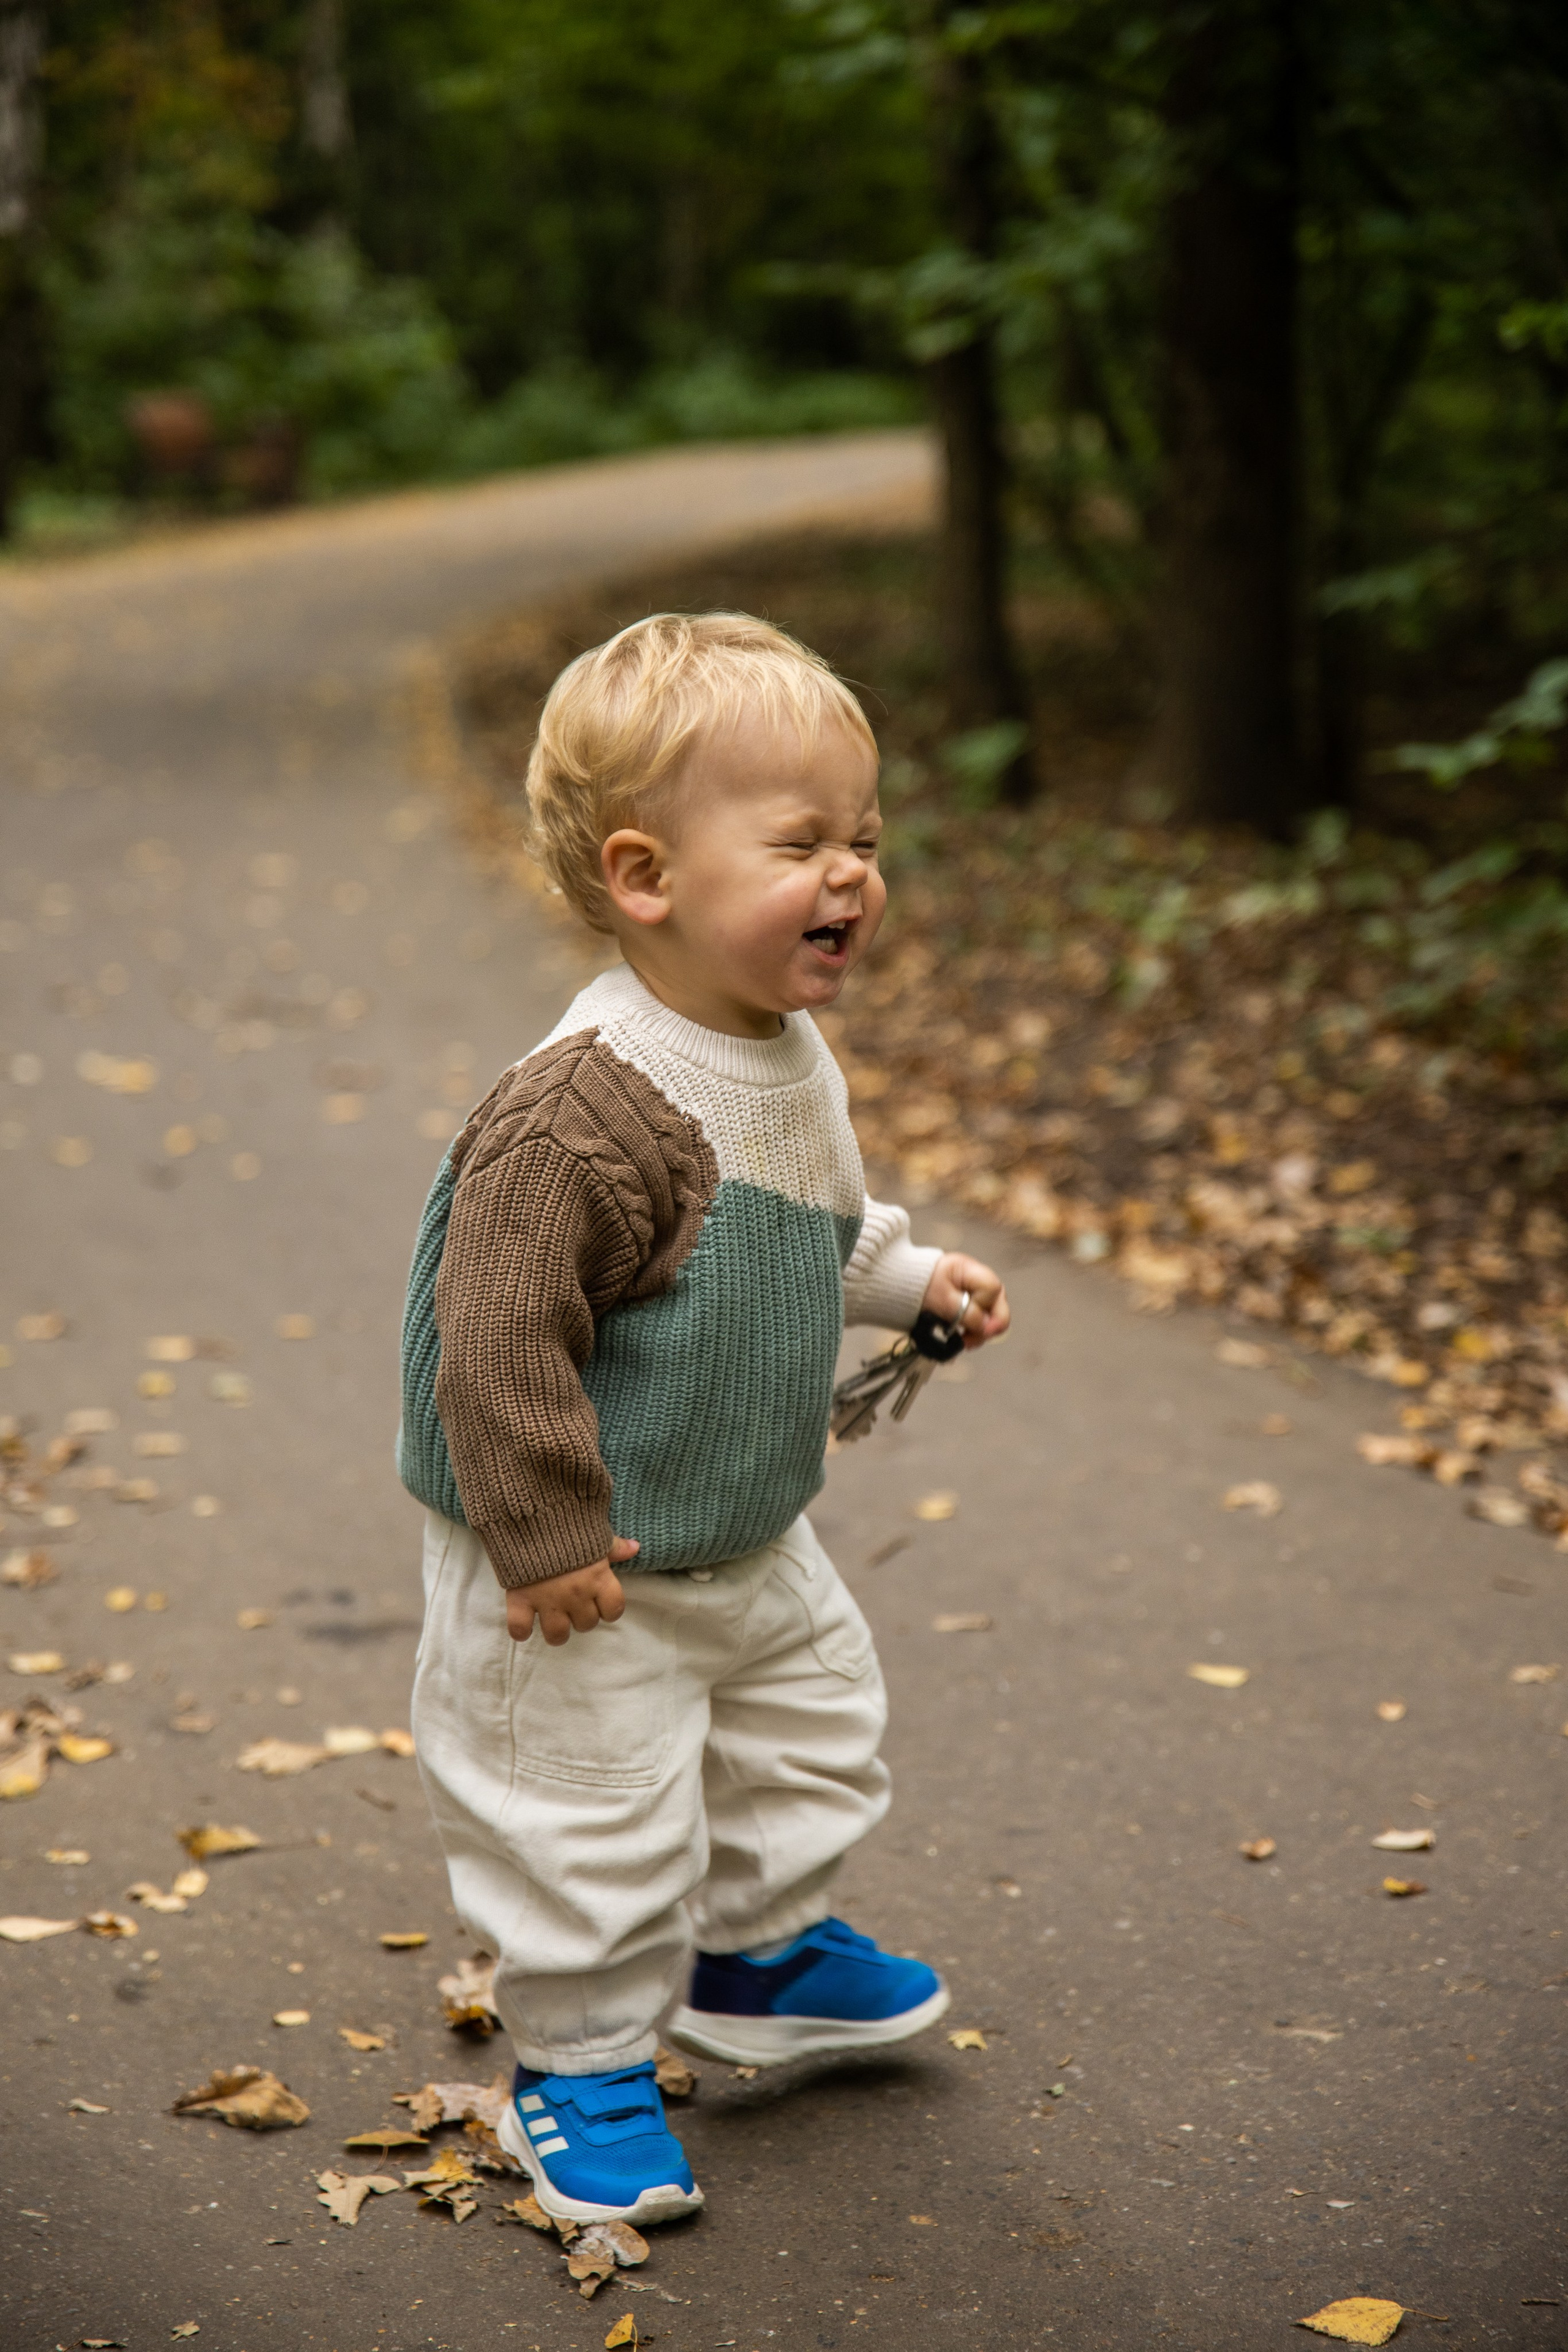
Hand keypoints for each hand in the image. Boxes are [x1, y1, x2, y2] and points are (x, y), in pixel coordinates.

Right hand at [506, 1535, 638, 1644]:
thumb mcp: (595, 1533)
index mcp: (597, 1578)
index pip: (614, 1610)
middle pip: (587, 1624)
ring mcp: (547, 1600)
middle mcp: (576, 1594)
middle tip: (572, 1603)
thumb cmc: (568, 1522)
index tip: (599, 1601)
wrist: (531, 1512)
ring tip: (552, 1618)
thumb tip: (635, 1547)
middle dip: (582, 1617)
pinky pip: (520, 1629)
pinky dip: (521, 1631)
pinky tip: (524, 1624)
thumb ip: (614, 1547)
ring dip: (557, 1630)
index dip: (608, 1609)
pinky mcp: (520, 1600)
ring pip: (558, 1635)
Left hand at [921, 1251, 1009, 1349]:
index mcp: (970, 1270)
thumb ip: (965, 1312)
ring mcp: (972, 1292)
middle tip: (970, 1341)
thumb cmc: (916, 1287)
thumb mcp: (941, 1299)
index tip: (980, 1329)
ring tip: (962, 1342)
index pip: (993, 1288)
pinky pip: (977, 1319)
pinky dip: (971, 1331)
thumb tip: (984, 1327)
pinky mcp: (966, 1304)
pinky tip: (960, 1339)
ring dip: (978, 1332)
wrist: (896, 1285)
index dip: (990, 1309)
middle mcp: (976, 1280)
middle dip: (988, 1326)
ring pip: (989, 1315)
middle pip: (998, 1303)